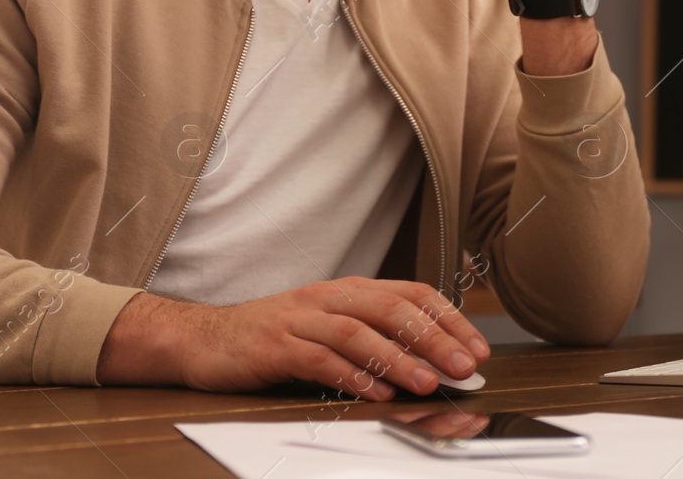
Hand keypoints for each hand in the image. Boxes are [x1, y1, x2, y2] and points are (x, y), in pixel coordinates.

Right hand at [96, 277, 490, 399]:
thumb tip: (432, 364)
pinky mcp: (275, 345)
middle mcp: (327, 297)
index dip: (448, 318)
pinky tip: (375, 392)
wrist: (205, 339)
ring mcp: (300, 319)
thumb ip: (374, 340)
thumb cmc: (274, 339)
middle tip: (465, 367)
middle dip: (434, 338)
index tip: (477, 347)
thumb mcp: (329, 329)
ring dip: (398, 357)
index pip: (410, 293)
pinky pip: (319, 358)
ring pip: (358, 332)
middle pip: (391, 308)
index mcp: (347, 290)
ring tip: (428, 382)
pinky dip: (351, 374)